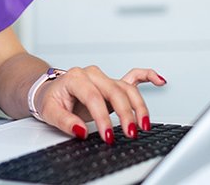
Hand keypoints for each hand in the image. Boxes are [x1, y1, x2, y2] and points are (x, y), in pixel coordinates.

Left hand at [34, 66, 165, 143]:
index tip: (108, 135)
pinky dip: (147, 76)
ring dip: (138, 106)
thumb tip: (80, 131)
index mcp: (76, 78)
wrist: (49, 91)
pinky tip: (160, 81)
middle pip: (115, 91)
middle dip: (125, 114)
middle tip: (130, 133)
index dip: (103, 118)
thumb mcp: (50, 112)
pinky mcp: (112, 84)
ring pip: (127, 88)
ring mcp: (104, 78)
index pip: (94, 98)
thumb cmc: (50, 100)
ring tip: (143, 125)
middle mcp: (92, 75)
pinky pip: (133, 76)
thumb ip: (65, 122)